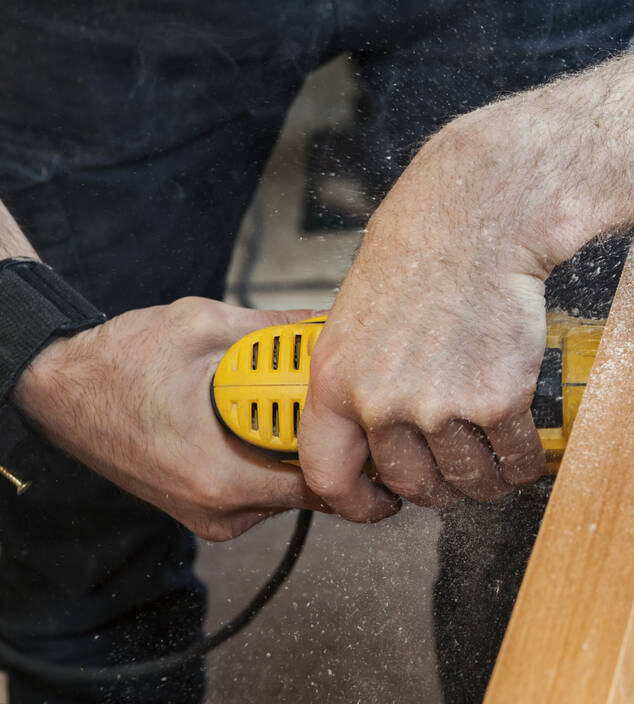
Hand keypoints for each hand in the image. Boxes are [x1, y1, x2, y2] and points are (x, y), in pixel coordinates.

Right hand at [13, 297, 329, 540]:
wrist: (59, 388)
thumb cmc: (119, 364)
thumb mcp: (206, 327)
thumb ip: (277, 329)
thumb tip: (330, 321)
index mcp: (224, 477)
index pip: (324, 485)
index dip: (358, 452)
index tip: (370, 418)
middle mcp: (219, 509)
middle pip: (311, 490)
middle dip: (331, 443)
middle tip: (343, 402)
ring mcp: (209, 515)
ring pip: (286, 491)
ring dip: (298, 448)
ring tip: (294, 403)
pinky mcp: (202, 509)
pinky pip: (260, 490)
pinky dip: (270, 456)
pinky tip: (263, 420)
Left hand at [298, 119, 557, 520]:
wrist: (476, 224)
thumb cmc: (418, 255)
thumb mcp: (353, 320)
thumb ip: (355, 383)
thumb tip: (369, 436)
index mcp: (336, 383)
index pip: (329, 476)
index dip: (356, 505)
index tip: (378, 507)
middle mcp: (383, 402)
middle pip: (412, 485)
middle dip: (436, 490)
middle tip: (453, 475)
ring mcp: (442, 405)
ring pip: (467, 480)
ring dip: (485, 483)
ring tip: (495, 466)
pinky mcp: (499, 399)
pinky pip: (514, 456)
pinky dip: (524, 462)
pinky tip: (525, 451)